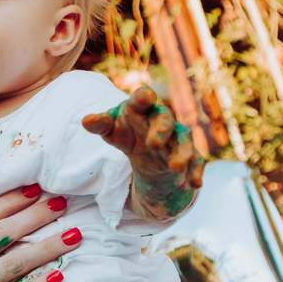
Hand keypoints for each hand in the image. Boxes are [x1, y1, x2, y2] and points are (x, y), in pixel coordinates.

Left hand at [81, 85, 204, 190]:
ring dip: (181, 154)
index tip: (145, 96)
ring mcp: (178, 138)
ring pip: (184, 141)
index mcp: (142, 109)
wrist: (148, 149)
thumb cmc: (127, 132)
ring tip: (174, 168)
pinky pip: (196, 163)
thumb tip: (85, 121)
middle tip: (152, 144)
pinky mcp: (189, 156)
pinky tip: (194, 185)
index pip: (142, 99)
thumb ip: (101, 124)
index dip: (143, 97)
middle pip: (165, 120)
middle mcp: (163, 120)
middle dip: (160, 130)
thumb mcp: (112, 131)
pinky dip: (195, 173)